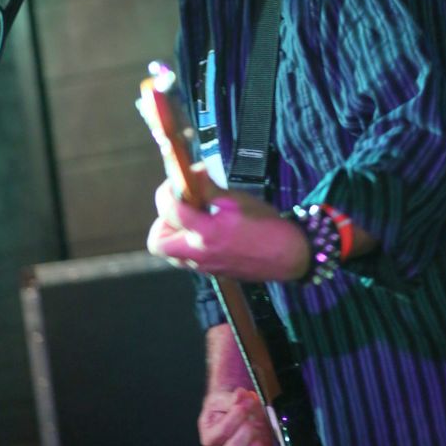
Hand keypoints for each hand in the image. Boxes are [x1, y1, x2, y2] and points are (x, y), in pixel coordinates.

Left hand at [147, 166, 309, 280]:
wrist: (289, 256)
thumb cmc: (267, 226)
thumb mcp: (237, 199)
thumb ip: (209, 188)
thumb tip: (192, 173)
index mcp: (206, 233)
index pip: (170, 210)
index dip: (168, 190)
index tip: (179, 180)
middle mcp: (199, 253)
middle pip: (157, 242)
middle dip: (163, 220)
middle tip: (180, 205)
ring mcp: (203, 266)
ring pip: (169, 252)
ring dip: (173, 232)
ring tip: (193, 216)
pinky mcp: (210, 271)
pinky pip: (186, 258)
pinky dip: (186, 242)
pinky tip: (204, 229)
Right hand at [198, 387, 284, 445]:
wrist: (237, 404)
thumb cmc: (226, 404)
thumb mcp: (221, 397)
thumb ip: (230, 398)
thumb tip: (239, 396)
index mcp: (211, 438)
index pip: (218, 436)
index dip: (231, 421)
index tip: (241, 406)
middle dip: (245, 430)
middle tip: (251, 414)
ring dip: (257, 442)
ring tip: (259, 425)